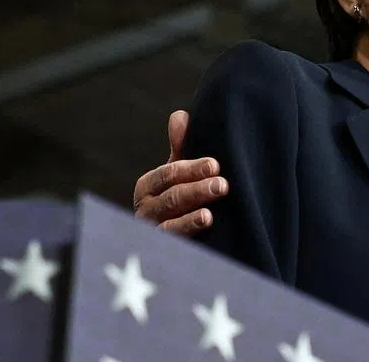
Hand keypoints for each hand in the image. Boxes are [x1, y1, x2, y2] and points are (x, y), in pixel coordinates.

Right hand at [132, 109, 227, 235]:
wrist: (181, 239)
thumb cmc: (182, 195)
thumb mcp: (181, 171)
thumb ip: (181, 146)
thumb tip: (180, 116)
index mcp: (148, 186)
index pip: (168, 174)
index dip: (191, 169)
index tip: (215, 165)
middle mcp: (146, 210)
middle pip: (171, 198)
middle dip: (197, 191)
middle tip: (222, 185)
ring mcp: (154, 233)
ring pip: (169, 224)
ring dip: (190, 219)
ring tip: (209, 215)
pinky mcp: (165, 252)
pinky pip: (173, 246)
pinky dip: (186, 239)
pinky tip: (202, 233)